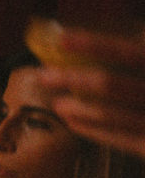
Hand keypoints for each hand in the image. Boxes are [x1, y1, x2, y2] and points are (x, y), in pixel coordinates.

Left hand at [37, 27, 144, 161]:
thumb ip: (144, 54)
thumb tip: (136, 36)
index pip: (132, 53)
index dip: (95, 44)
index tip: (61, 39)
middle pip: (112, 85)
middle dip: (72, 79)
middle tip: (42, 75)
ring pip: (114, 115)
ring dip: (79, 108)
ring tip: (56, 103)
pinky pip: (123, 141)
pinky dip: (96, 130)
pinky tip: (75, 122)